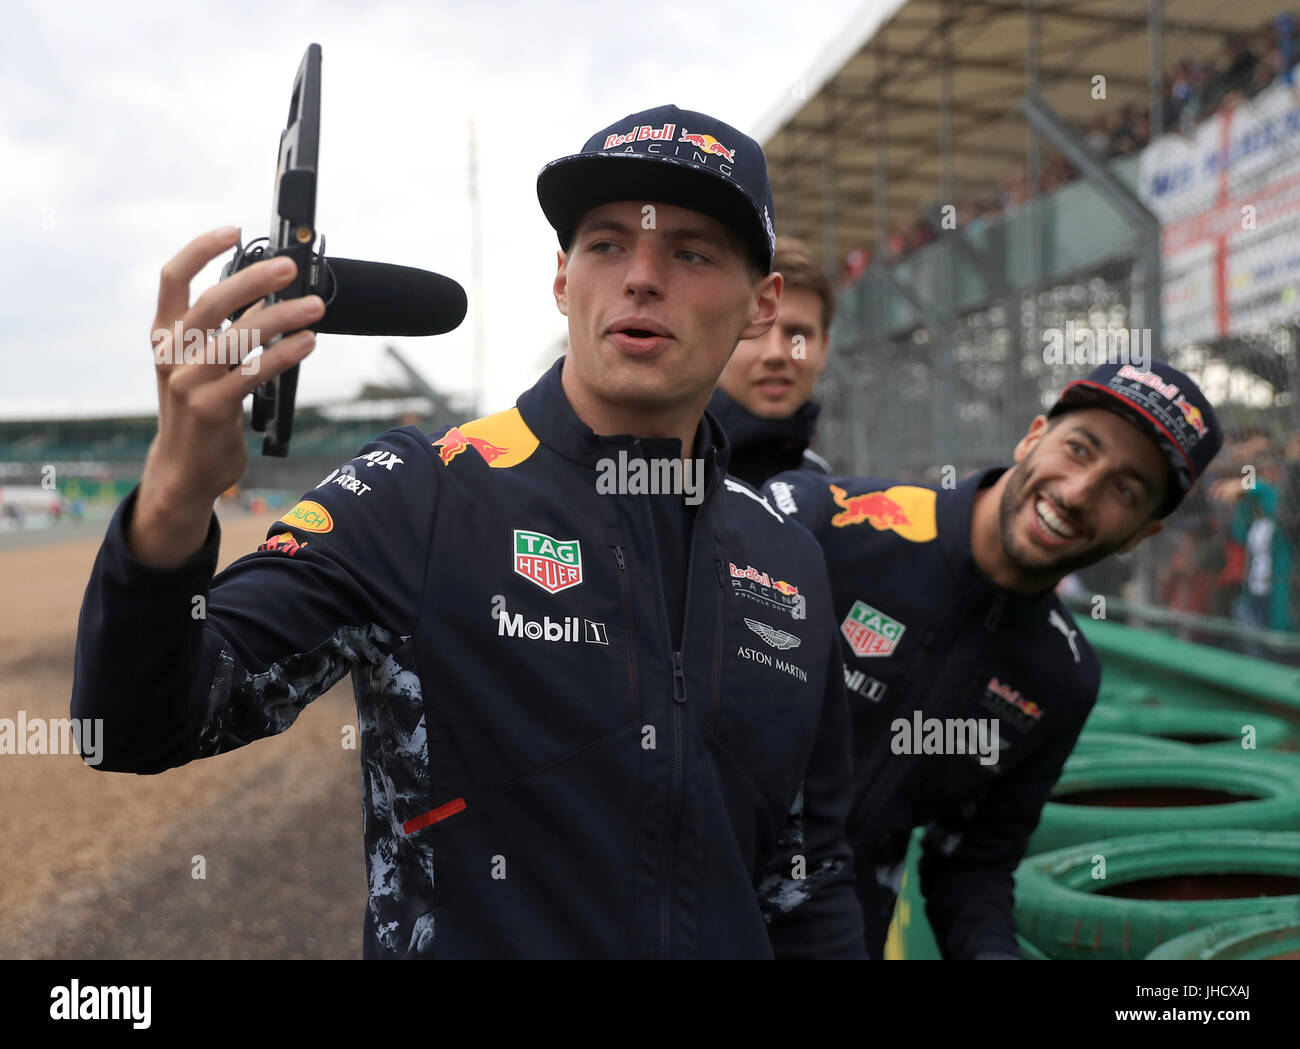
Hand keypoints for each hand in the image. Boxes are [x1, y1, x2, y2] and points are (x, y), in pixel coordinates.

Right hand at [129, 227, 324, 566]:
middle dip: (254, 279)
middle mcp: (171, 354)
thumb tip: (269, 292)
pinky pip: (253, 373)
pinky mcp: (211, 409)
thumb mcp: (200, 363)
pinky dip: (283, 354)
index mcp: (165, 334)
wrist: (185, 469)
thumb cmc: (201, 410)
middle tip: (290, 267)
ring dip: (281, 316)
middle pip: (212, 302)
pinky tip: (307, 342)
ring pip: (237, 337)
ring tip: (314, 307)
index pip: (173, 278)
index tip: (234, 231)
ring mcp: (188, 382)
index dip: (201, 250)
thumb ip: (224, 330)